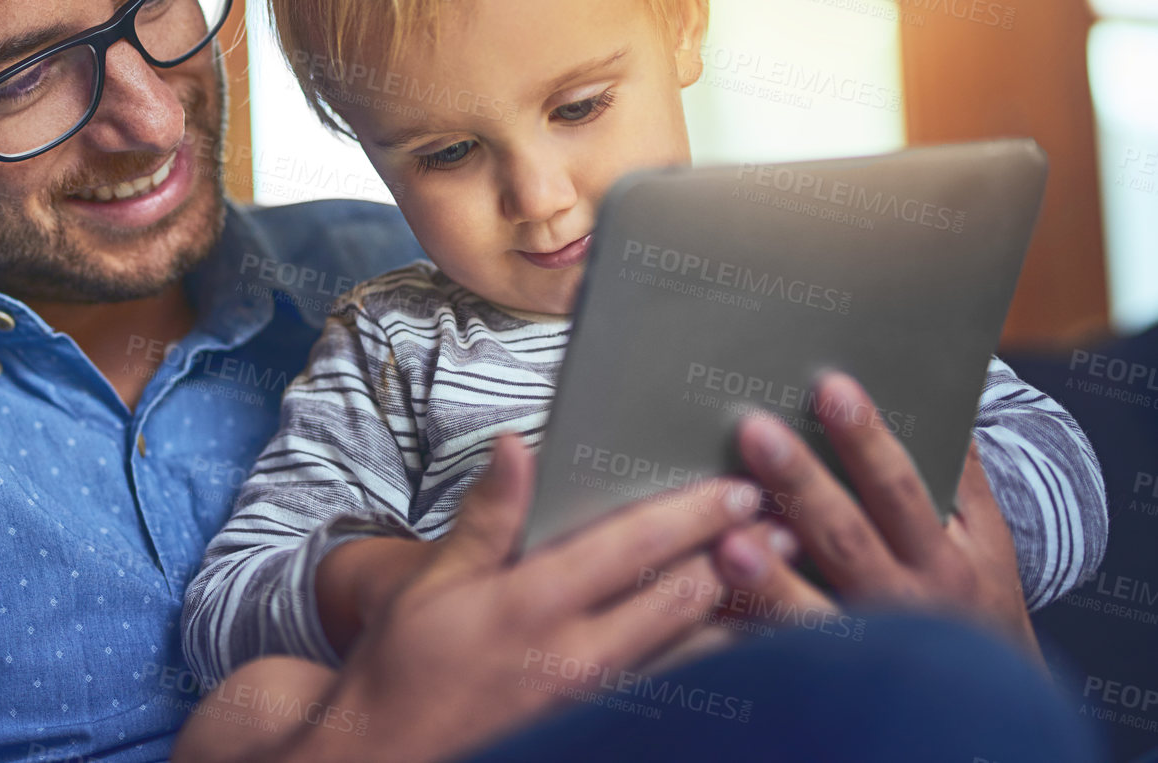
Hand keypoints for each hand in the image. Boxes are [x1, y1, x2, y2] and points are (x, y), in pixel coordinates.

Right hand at [276, 433, 763, 762]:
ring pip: (693, 655)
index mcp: (533, 600)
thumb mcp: (434, 580)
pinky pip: (676, 701)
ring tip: (789, 583)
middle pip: (682, 598)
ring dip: (743, 615)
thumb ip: (488, 514)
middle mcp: (575, 655)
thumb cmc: (406, 664)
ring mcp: (594, 704)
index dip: (694, 513)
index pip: (633, 544)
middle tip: (790, 527)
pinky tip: (745, 651)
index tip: (742, 489)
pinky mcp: (599, 734)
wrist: (386, 757)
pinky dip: (715, 671)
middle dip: (740, 558)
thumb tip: (515, 445)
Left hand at [719, 372, 1037, 657]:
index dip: (867, 439)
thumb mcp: (986, 541)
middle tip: (755, 430)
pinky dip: (739, 631)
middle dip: (801, 484)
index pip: (900, 490)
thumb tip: (940, 396)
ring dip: (768, 579)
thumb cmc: (973, 599)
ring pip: (809, 615)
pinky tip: (699, 601)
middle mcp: (901, 605)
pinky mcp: (820, 682)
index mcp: (942, 561)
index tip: (832, 387)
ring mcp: (858, 649)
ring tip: (727, 539)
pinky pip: (774, 657)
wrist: (982, 706)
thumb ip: (962, 474)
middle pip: (845, 540)